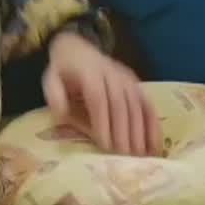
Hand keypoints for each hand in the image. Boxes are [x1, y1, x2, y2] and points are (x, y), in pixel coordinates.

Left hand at [41, 30, 161, 155]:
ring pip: (136, 104)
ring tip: (139, 154)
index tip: (105, 144)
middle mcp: (111, 72)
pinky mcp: (136, 83)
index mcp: (88, 72)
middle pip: (120, 102)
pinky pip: (147, 103)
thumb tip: (62, 112)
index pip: (98, 97)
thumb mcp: (51, 79)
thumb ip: (54, 96)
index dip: (103, 121)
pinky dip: (152, 124)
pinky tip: (154, 144)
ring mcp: (126, 77)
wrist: (78, 48)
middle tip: (124, 155)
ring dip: (140, 130)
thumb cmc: (64, 71)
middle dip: (123, 130)